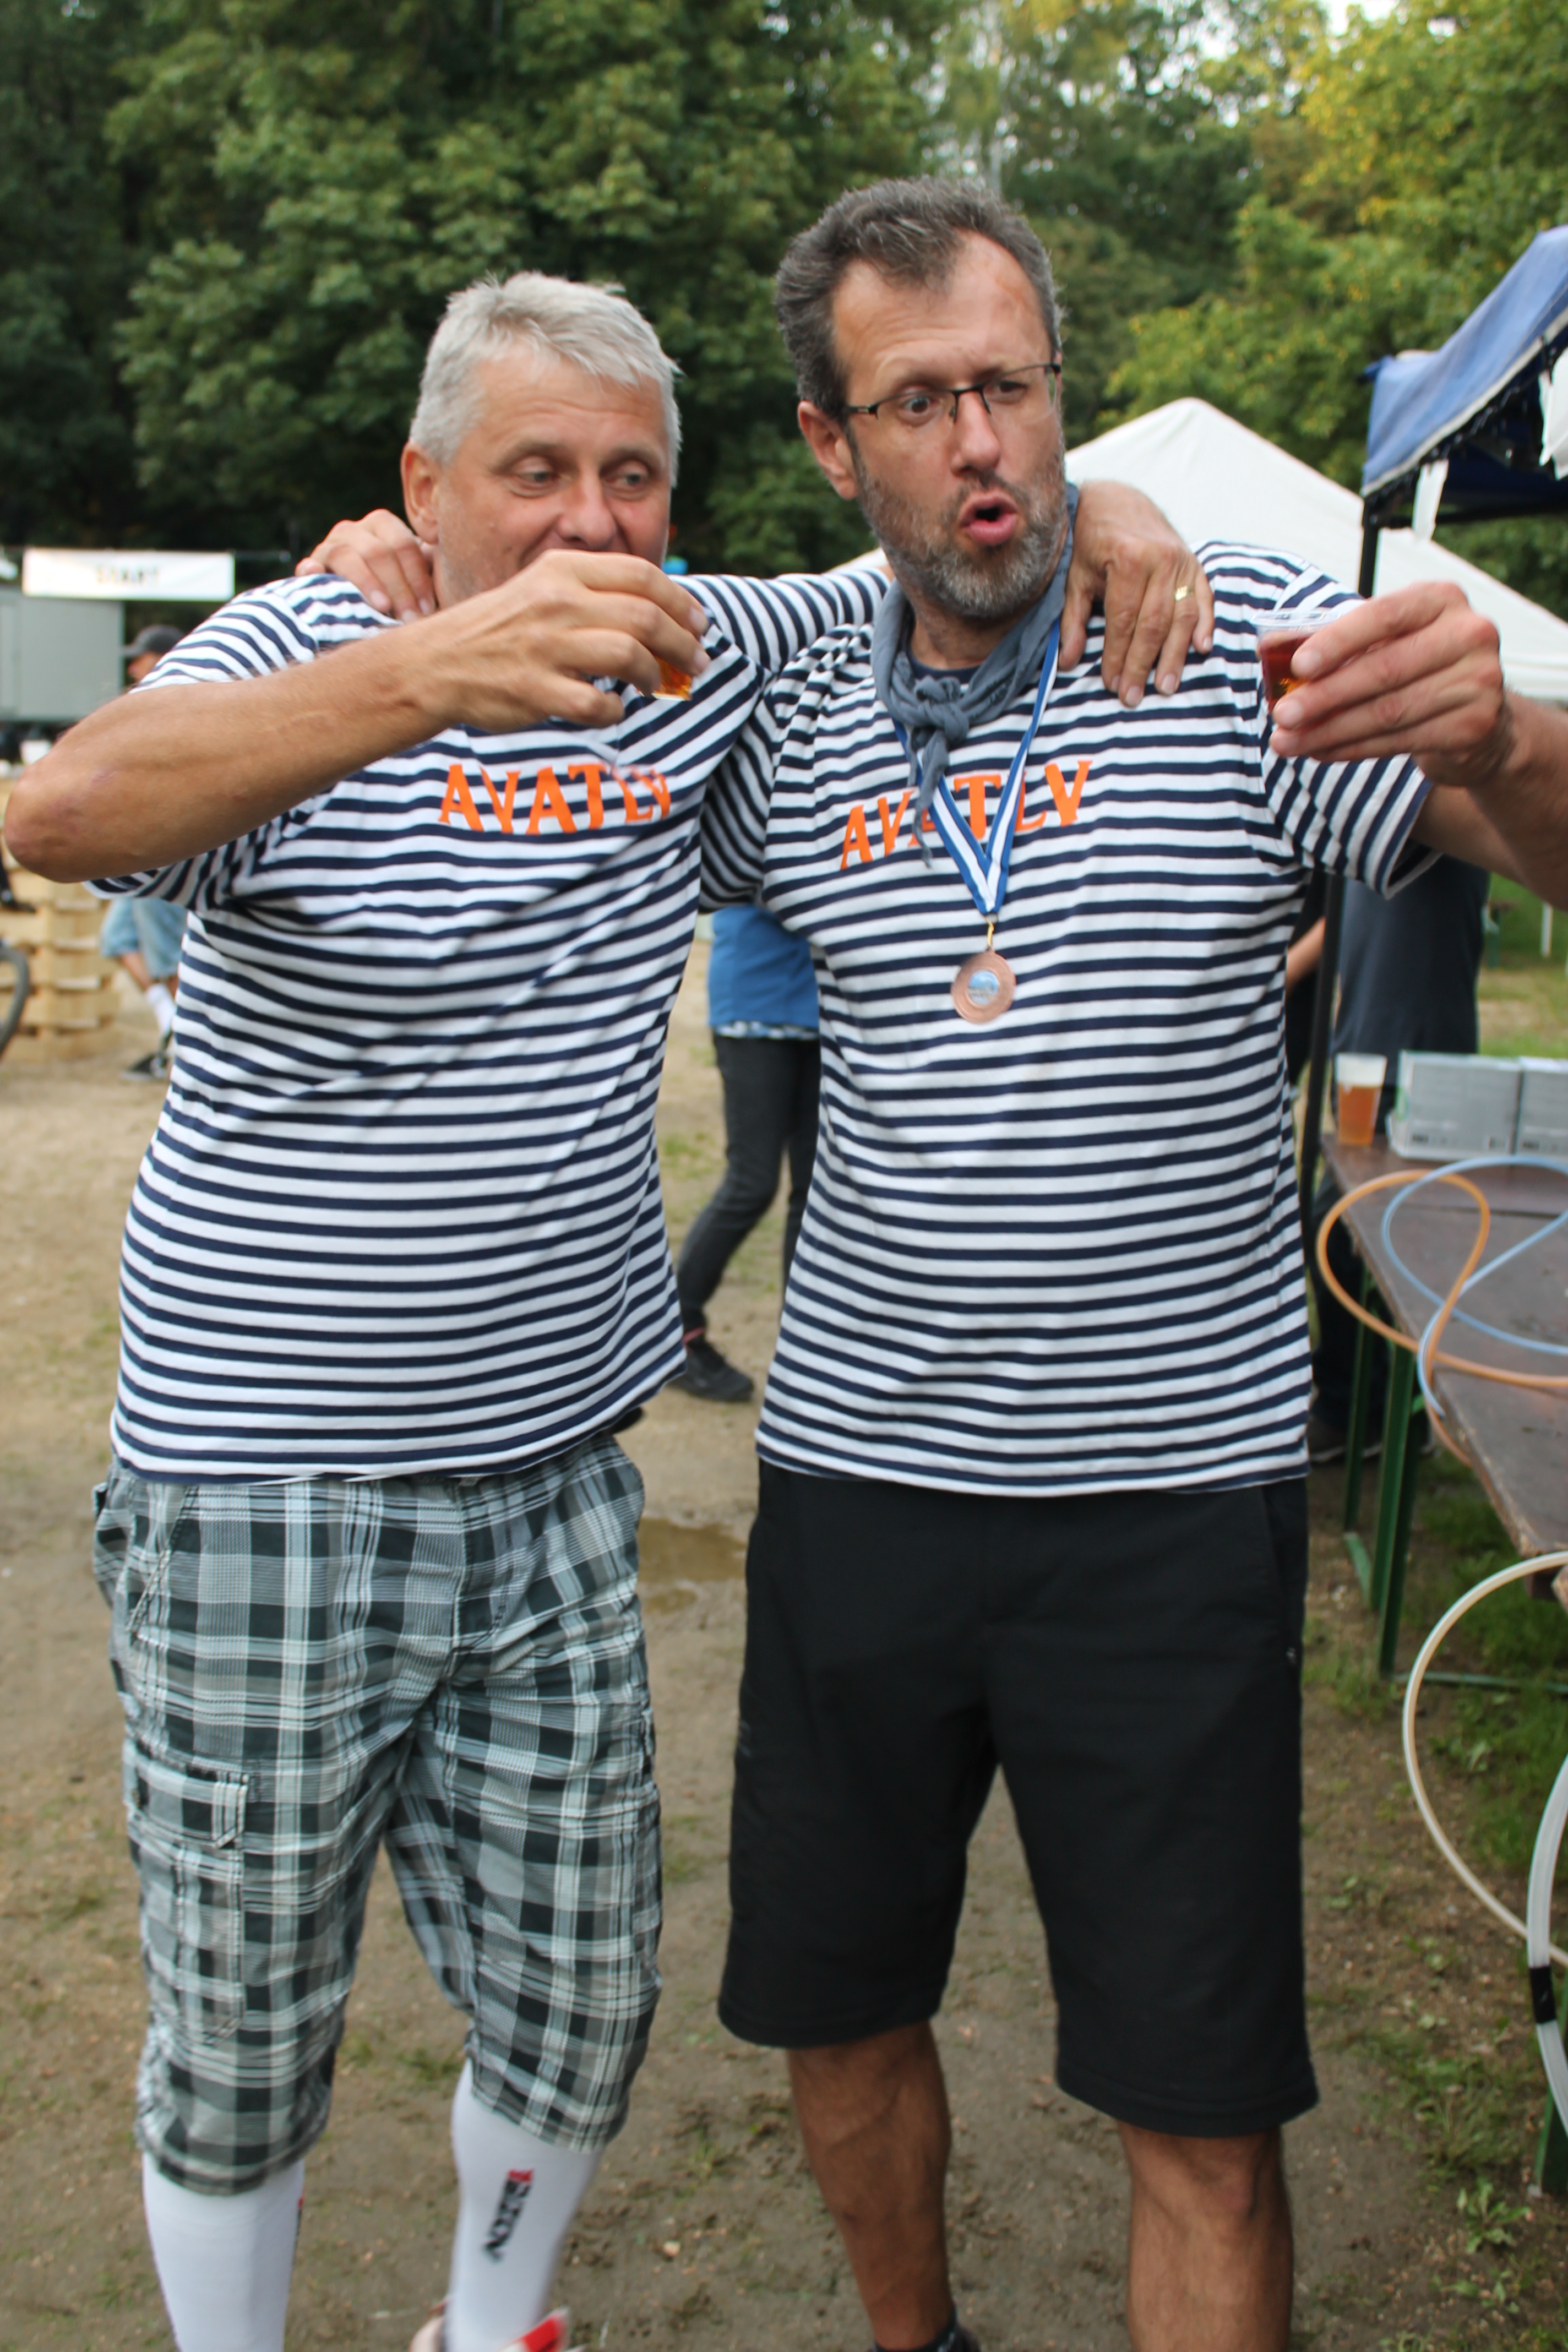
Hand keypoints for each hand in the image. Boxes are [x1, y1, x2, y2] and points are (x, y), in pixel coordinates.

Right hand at [297, 510, 435, 621]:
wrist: (366, 599)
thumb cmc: (400, 589)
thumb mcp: (416, 577)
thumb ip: (432, 568)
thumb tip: (451, 570)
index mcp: (383, 525)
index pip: (403, 545)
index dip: (417, 578)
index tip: (428, 608)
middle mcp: (354, 530)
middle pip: (378, 552)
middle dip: (398, 587)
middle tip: (410, 618)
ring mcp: (330, 545)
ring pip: (347, 555)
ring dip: (367, 583)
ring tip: (383, 608)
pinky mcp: (311, 565)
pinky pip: (309, 565)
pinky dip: (311, 571)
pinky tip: (315, 577)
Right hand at [417, 547, 709, 733]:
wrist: (437, 663)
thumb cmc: (501, 631)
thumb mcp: (542, 589)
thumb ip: (594, 593)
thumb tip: (661, 615)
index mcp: (562, 570)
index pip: (642, 576)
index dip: (681, 602)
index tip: (700, 624)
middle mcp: (556, 603)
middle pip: (645, 617)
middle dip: (683, 643)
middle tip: (697, 661)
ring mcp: (545, 647)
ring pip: (628, 656)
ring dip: (655, 675)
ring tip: (655, 684)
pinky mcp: (535, 690)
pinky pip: (597, 705)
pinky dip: (614, 711)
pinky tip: (609, 709)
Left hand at [1064, 481, 1213, 706]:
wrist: (1116, 499)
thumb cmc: (1091, 540)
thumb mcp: (1075, 576)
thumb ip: (1071, 619)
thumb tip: (1066, 662)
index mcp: (1128, 559)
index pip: (1124, 621)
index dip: (1118, 656)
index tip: (1112, 684)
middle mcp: (1160, 559)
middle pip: (1154, 624)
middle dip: (1142, 664)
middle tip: (1134, 696)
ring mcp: (1182, 560)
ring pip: (1181, 617)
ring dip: (1174, 655)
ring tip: (1165, 686)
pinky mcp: (1194, 562)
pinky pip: (1204, 597)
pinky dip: (1205, 624)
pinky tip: (1201, 648)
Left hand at [1269, 581, 1508, 784]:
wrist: (1478, 716)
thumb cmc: (1416, 668)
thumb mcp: (1387, 641)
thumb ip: (1340, 640)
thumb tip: (1271, 648)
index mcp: (1442, 600)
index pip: (1384, 616)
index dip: (1338, 641)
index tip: (1298, 667)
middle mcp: (1469, 635)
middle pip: (1384, 670)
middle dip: (1324, 697)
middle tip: (1281, 716)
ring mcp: (1478, 682)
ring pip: (1388, 712)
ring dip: (1329, 731)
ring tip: (1288, 742)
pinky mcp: (1473, 726)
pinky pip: (1398, 741)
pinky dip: (1352, 748)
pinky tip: (1320, 751)